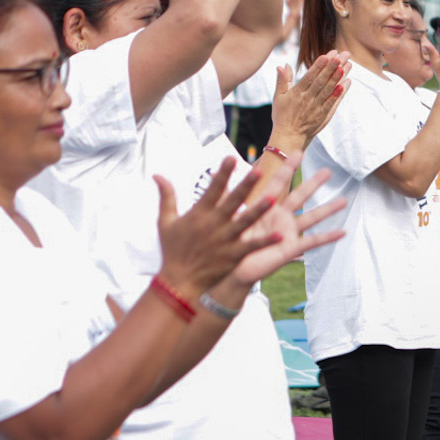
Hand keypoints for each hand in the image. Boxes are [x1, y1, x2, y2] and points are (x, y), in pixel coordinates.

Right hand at [153, 159, 280, 296]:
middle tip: (258, 171)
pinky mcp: (233, 256)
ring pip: (245, 222)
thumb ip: (166, 196)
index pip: (213, 189)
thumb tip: (157, 175)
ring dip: (258, 210)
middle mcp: (214, 225)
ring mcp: (225, 240)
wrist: (179, 281)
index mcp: (199, 214)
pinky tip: (281, 235)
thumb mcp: (165, 221)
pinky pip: (252, 246)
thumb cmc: (172, 250)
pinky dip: (266, 241)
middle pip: (233, 202)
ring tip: (272, 199)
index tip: (231, 157)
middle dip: (245, 186)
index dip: (222, 173)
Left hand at [225, 169, 347, 289]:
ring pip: (312, 217)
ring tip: (345, 200)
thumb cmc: (230, 244)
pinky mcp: (290, 248)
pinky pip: (312, 242)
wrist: (231, 270)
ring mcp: (287, 233)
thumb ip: (229, 197)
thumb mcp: (230, 217)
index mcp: (266, 208)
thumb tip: (218, 175)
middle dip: (314, 183)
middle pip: (300, 196)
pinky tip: (343, 232)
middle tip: (328, 171)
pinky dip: (328, 237)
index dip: (288, 167)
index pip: (278, 182)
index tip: (298, 152)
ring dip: (328, 209)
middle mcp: (280, 218)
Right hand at [269, 53, 348, 146]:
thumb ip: (282, 80)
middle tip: (342, 55)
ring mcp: (316, 108)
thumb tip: (283, 65)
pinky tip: (347, 83)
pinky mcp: (323, 115)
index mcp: (296, 93)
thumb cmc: (282, 116)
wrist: (289, 137)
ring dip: (339, 77)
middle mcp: (307, 99)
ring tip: (347, 65)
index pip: (309, 77)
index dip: (319, 66)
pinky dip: (340, 93)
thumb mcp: (278, 97)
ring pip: (329, 90)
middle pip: (322, 81)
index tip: (328, 55)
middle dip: (332, 67)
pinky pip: (333, 103)